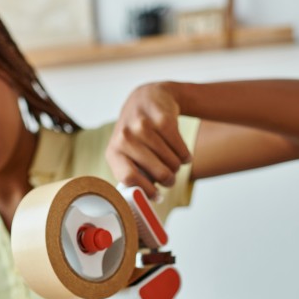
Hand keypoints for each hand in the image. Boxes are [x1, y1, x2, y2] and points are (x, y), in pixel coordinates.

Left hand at [106, 82, 191, 199]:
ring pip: (171, 162)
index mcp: (113, 152)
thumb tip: (146, 201)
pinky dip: (185, 154)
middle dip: (168, 180)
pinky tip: (182, 152)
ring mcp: (143, 127)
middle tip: (170, 179)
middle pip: (157, 173)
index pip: (129, 178)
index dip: (145, 191)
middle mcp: (124, 138)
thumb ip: (133, 173)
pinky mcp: (162, 119)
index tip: (157, 197)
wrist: (148, 97)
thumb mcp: (127, 152)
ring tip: (174, 161)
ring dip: (177, 165)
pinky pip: (181, 148)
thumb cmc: (137, 133)